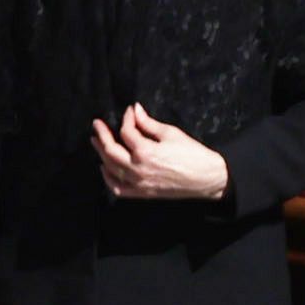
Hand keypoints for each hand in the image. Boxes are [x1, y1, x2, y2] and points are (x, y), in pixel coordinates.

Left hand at [92, 104, 229, 199]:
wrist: (208, 179)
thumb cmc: (193, 154)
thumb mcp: (171, 134)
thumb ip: (149, 123)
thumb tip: (135, 110)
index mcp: (145, 151)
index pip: (127, 131)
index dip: (126, 119)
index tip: (129, 111)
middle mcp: (137, 168)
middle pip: (111, 150)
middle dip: (102, 135)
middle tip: (97, 125)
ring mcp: (138, 183)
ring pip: (111, 168)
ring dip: (101, 154)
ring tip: (96, 142)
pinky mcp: (142, 194)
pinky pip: (118, 189)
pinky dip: (108, 179)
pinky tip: (105, 168)